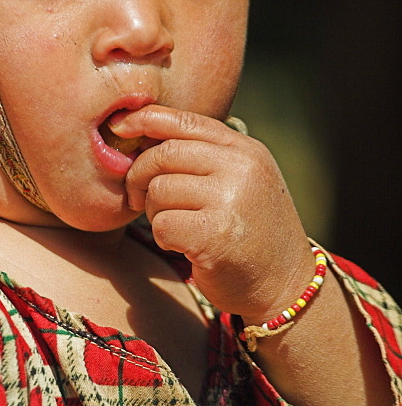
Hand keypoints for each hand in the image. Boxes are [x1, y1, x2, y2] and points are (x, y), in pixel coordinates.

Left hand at [116, 106, 314, 320]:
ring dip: (154, 212)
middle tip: (137, 198)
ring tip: (177, 226)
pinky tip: (183, 246)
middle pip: (163, 154)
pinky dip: (164, 238)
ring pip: (158, 190)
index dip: (144, 119)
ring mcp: (230, 199)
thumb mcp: (240, 180)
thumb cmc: (251, 232)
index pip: (184, 121)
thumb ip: (203, 156)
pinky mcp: (214, 235)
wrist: (286, 285)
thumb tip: (140, 133)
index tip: (119, 127)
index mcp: (245, 150)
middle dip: (139, 176)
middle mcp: (241, 168)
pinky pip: (162, 224)